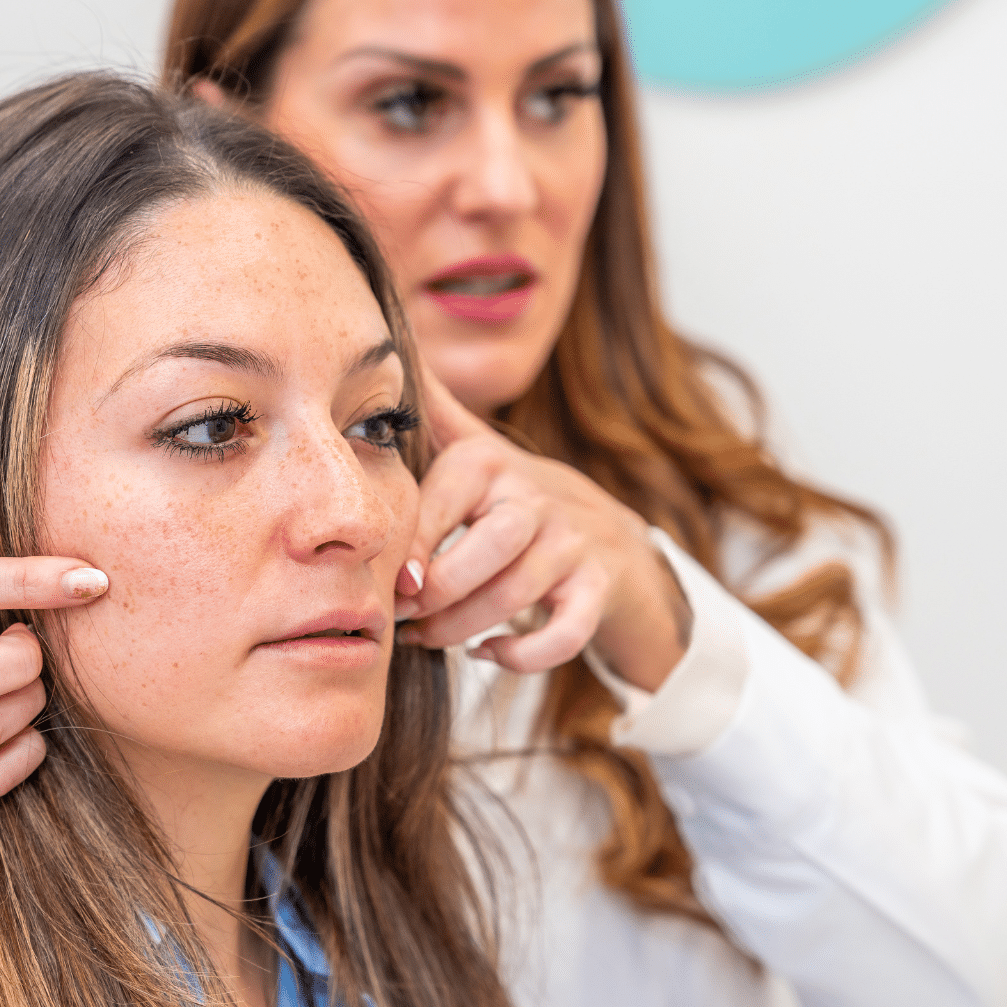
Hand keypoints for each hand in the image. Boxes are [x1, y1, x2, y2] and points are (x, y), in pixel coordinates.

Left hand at [394, 374, 690, 688]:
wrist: (619, 544)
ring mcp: (575, 542)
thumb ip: (439, 417)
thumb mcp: (481, 451)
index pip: (440, 501)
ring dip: (463, 629)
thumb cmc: (524, 504)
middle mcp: (539, 494)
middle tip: (406, 618)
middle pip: (484, 549)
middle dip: (437, 593)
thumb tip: (394, 352)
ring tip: (433, 639)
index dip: (408, 548)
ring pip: (516, 594)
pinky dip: (523, 654)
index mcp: (493, 462)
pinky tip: (490, 653)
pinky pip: (563, 632)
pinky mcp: (601, 589)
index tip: (387, 582)